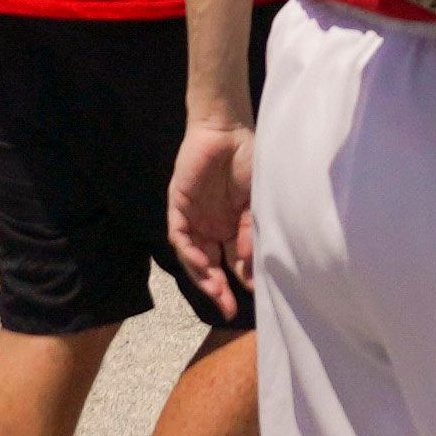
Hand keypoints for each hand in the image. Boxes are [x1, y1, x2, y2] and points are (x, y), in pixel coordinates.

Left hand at [165, 116, 256, 303]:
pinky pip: (180, 235)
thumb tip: (250, 266)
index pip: (234, 262)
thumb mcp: (257, 200)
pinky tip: (200, 263)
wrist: (226, 127)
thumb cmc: (248, 158)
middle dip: (218, 289)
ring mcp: (194, 217)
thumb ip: (250, 231)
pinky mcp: (178, 205)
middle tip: (227, 308)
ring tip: (215, 291)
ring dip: (203, 276)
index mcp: (232, 225)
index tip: (254, 299)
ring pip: (193, 257)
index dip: (241, 282)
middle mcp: (212, 226)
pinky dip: (189, 252)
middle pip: (211, 266)